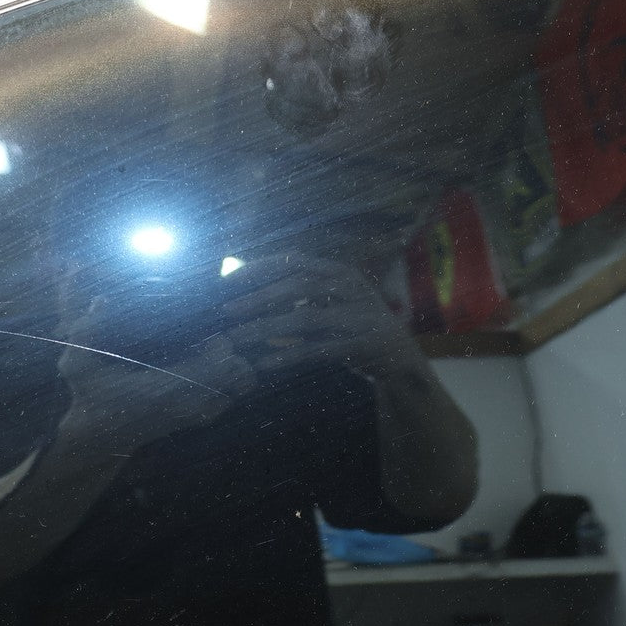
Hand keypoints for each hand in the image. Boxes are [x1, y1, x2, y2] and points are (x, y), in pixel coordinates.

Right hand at [54, 299, 256, 450]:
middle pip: (241, 372)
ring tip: (209, 347)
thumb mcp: (76, 365)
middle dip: (230, 349)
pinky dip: (228, 380)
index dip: (217, 339)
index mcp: (168, 389)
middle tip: (208, 333)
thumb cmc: (89, 397)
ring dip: (233, 365)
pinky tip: (204, 363)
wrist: (98, 439)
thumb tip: (102, 298)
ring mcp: (198, 414)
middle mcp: (191, 404)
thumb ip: (85, 331)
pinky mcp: (198, 419)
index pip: (222, 361)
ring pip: (241, 386)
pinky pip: (232, 397)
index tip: (201, 328)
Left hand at [219, 255, 418, 379]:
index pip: (293, 261)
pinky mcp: (364, 345)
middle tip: (225, 310)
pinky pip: (319, 351)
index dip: (259, 269)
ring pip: (305, 319)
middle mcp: (351, 288)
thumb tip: (245, 285)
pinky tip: (264, 364)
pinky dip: (289, 356)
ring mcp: (360, 316)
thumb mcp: (328, 302)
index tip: (227, 281)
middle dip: (257, 297)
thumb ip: (295, 293)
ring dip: (266, 328)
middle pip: (297, 285)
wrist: (400, 359)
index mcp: (339, 272)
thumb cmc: (353, 326)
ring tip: (237, 339)